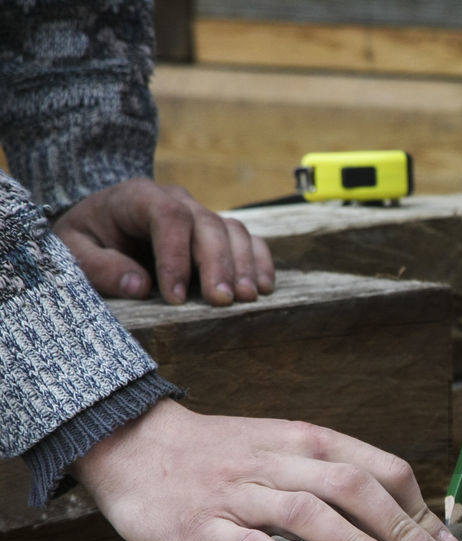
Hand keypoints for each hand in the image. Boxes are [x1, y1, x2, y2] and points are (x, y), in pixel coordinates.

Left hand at [53, 177, 274, 305]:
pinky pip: (248, 240)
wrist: (102, 228)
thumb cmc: (88, 241)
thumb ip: (101, 267)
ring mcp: (202, 215)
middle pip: (207, 225)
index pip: (167, 217)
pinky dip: (259, 262)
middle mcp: (177, 201)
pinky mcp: (219, 233)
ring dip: (243, 265)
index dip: (176, 257)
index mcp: (138, 196)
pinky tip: (262, 288)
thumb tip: (140, 285)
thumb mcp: (75, 252)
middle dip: (217, 264)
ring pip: (233, 231)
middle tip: (222, 301)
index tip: (175, 297)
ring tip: (246, 298)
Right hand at [69, 399, 459, 540]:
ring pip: (310, 514)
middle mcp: (279, 463)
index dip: (419, 507)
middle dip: (403, 527)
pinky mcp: (205, 530)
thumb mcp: (285, 447)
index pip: (378, 468)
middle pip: (353, 487)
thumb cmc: (224, 454)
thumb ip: (338, 474)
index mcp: (306, 442)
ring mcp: (241, 496)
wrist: (133, 445)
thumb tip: (403, 515)